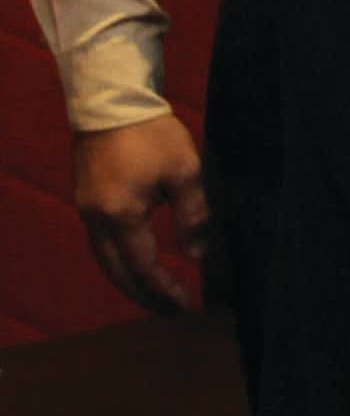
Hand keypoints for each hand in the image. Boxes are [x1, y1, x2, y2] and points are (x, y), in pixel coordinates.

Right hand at [76, 115, 206, 313]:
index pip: (143, 266)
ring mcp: (87, 211)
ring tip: (156, 296)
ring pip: (106, 260)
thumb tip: (197, 254)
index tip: (186, 307)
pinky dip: (120, 261)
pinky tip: (136, 264)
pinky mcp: (86, 200)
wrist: (111, 102)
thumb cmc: (152, 134)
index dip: (164, 290)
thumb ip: (193, 215)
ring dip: (130, 282)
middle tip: (171, 313)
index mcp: (122, 215)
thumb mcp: (185, 171)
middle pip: (117, 272)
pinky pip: (101, 244)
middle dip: (144, 296)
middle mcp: (97, 220)